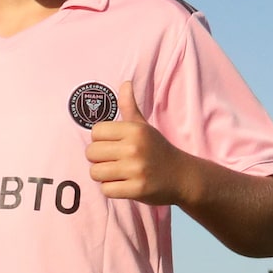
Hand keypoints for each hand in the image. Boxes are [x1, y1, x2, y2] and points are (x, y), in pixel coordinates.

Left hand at [84, 79, 194, 205]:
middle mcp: (134, 148)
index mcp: (134, 130)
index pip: (95, 132)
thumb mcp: (144, 127)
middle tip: (114, 161)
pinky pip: (106, 190)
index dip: (100, 140)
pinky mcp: (137, 190)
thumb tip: (125, 83)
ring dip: (103, 175)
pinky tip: (124, 185)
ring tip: (118, 173)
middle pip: (91, 153)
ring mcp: (136, 170)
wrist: (181, 176)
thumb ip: (130, 107)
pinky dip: (111, 189)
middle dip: (98, 159)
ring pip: (95, 172)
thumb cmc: (157, 149)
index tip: (113, 145)